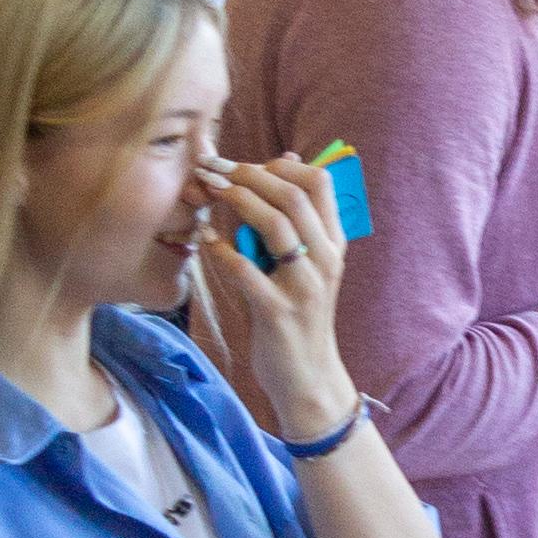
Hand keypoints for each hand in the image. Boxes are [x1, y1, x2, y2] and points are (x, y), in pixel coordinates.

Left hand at [188, 152, 356, 440]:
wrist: (308, 377)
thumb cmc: (300, 315)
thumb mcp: (308, 264)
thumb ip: (297, 218)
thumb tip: (289, 160)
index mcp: (334, 244)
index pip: (320, 183)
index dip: (280, 165)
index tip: (245, 164)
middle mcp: (325, 260)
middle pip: (294, 197)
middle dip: (249, 174)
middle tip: (214, 169)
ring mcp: (304, 287)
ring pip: (276, 225)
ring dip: (237, 200)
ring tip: (209, 190)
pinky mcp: (277, 312)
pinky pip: (246, 271)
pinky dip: (221, 250)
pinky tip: (203, 238)